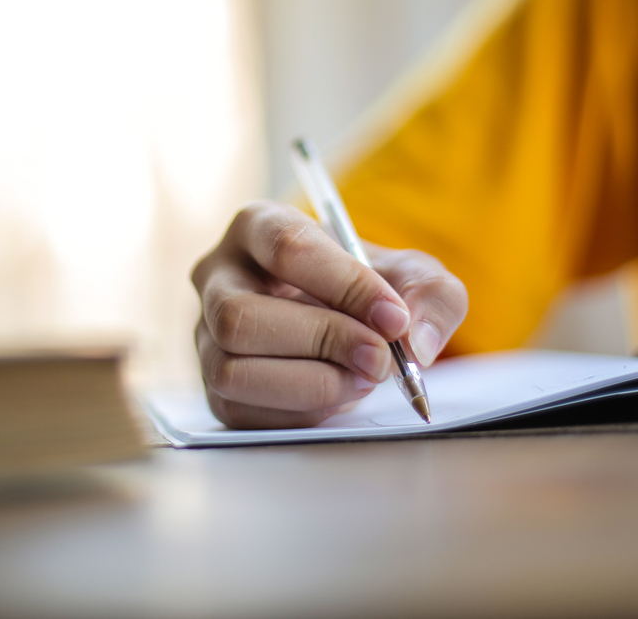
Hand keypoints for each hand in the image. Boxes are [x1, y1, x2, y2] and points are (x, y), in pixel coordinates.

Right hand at [191, 200, 467, 428]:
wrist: (350, 325)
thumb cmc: (371, 289)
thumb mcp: (415, 277)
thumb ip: (431, 295)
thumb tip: (416, 341)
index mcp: (259, 225)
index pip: (286, 247)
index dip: (344, 285)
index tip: (393, 317)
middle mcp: (217, 276)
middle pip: (241, 316)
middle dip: (320, 343)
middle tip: (379, 359)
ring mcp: (206, 334)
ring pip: (232, 370)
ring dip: (310, 384)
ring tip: (362, 379)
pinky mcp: (213, 387)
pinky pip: (240, 411)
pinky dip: (299, 412)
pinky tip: (337, 396)